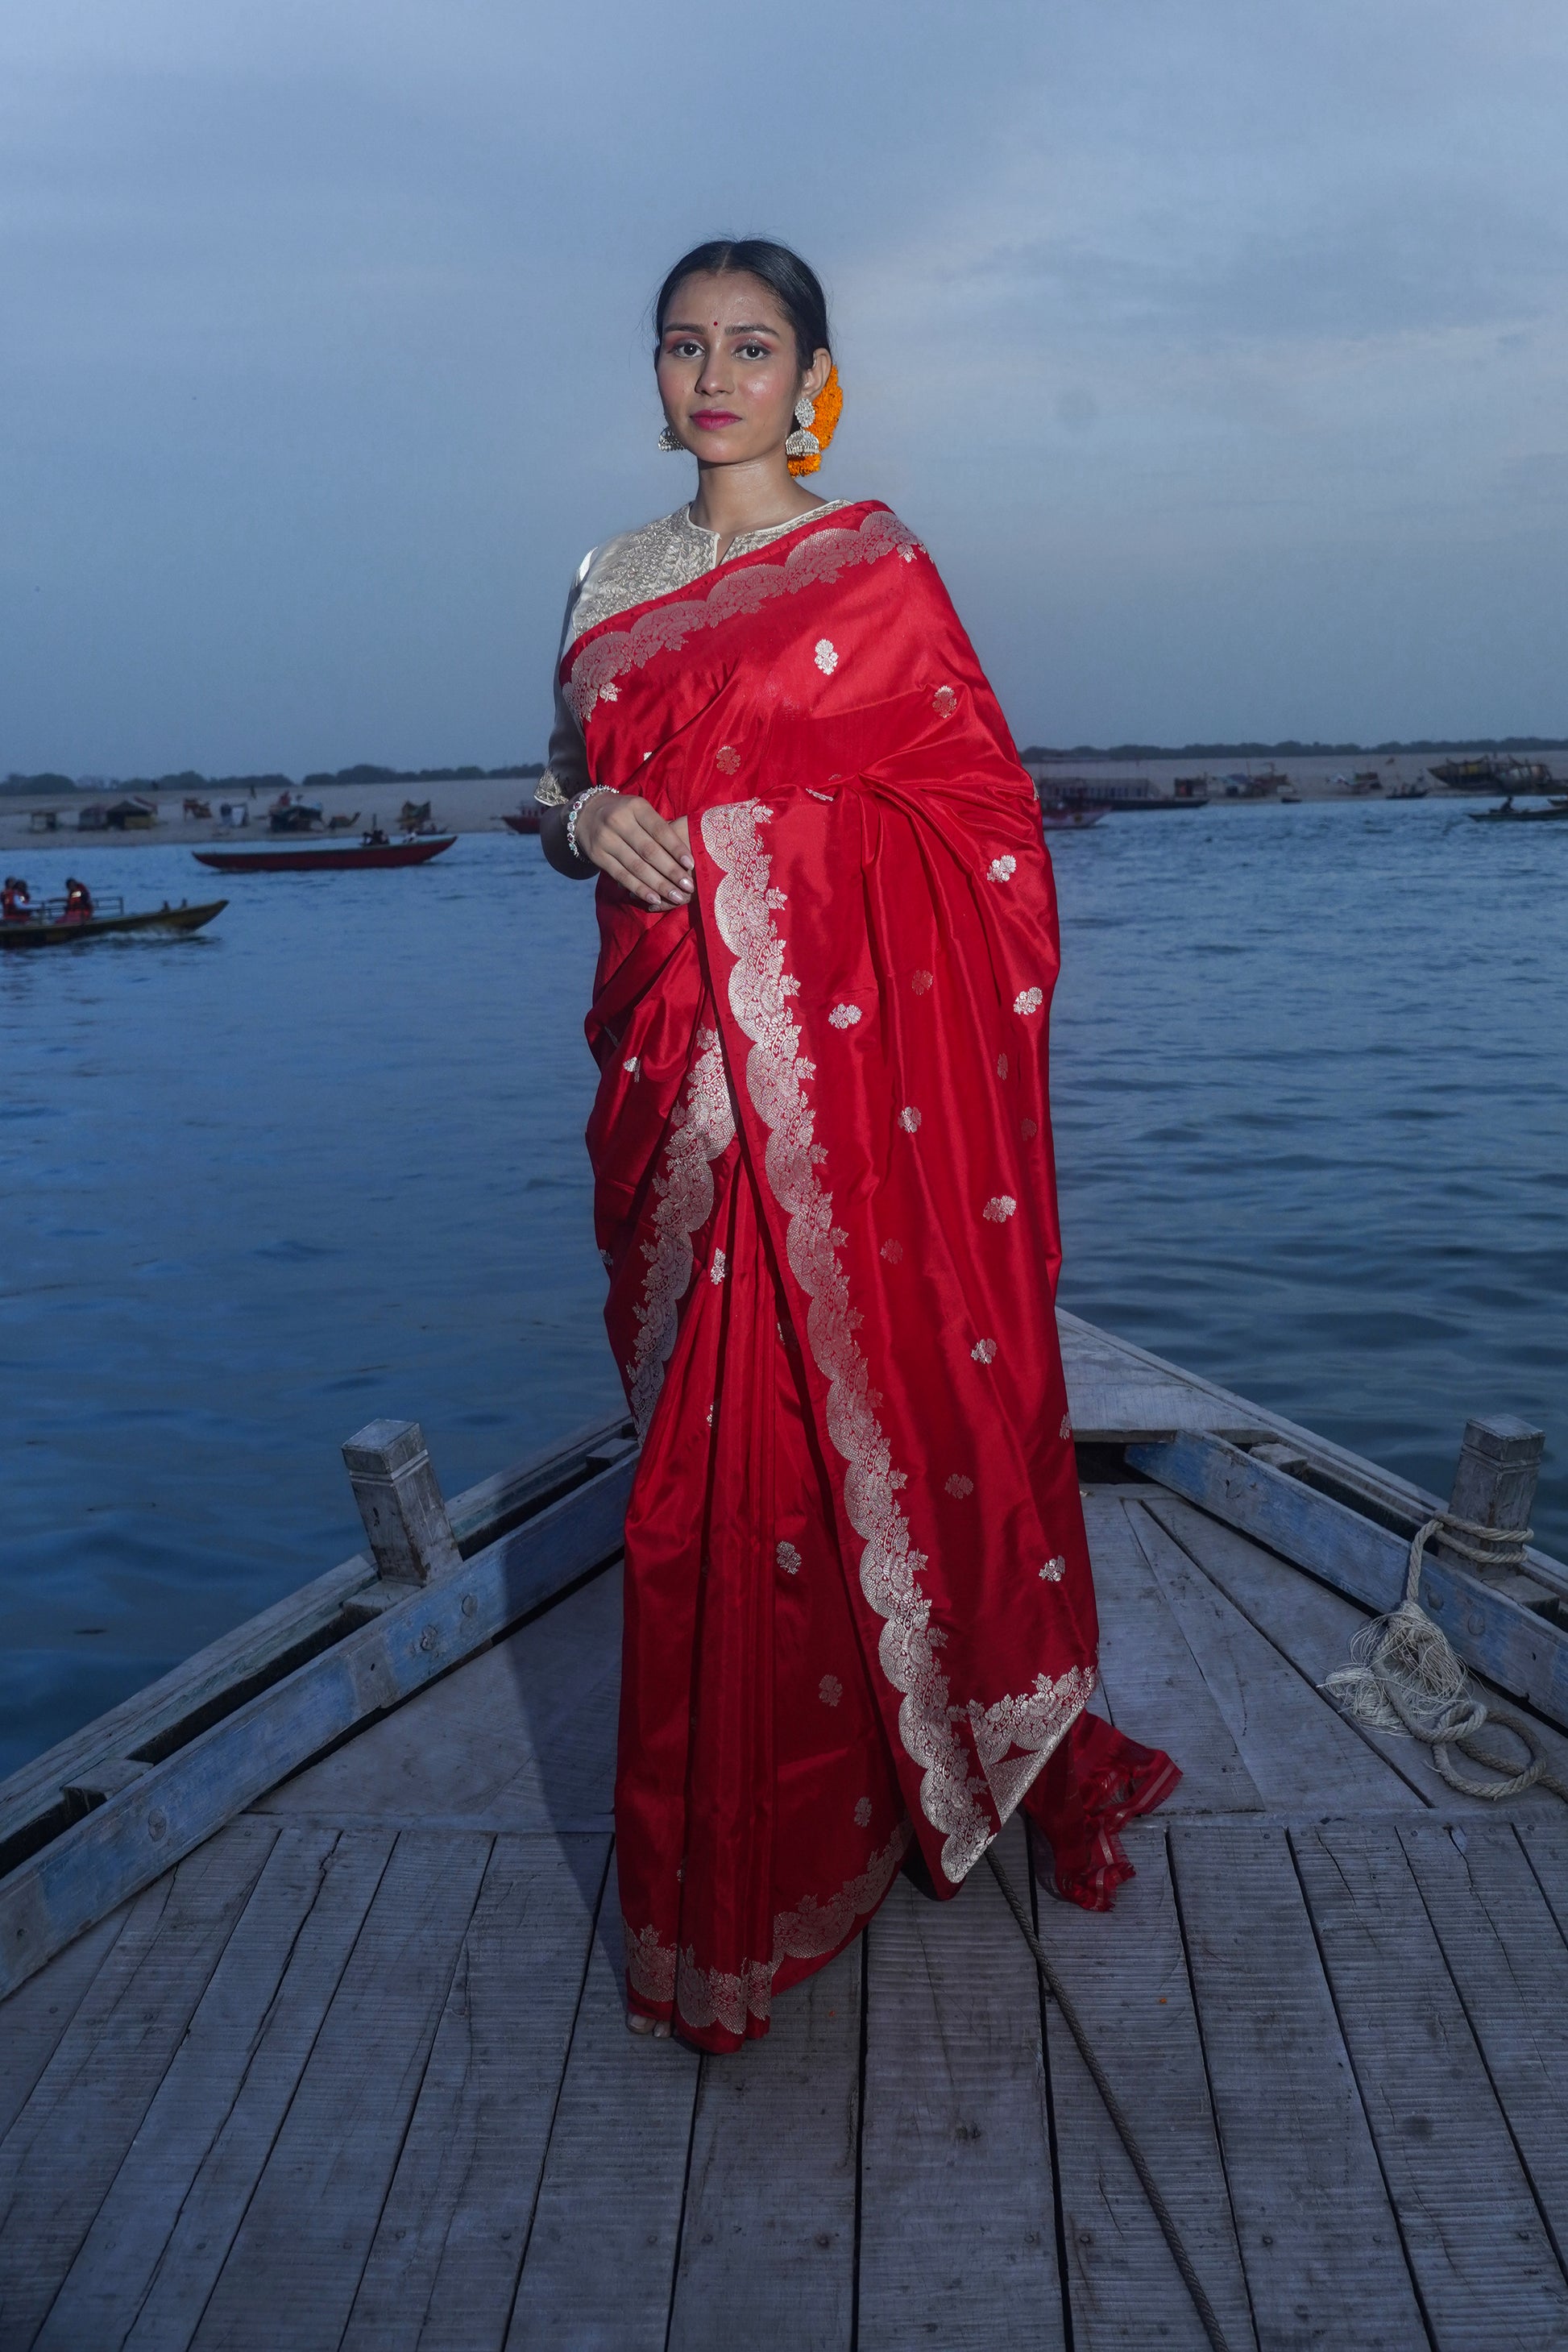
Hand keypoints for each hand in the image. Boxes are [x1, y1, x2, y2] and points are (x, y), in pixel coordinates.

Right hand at [576, 796, 692, 908]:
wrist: (586, 813)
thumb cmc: (625, 814)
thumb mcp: (640, 810)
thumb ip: (659, 828)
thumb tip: (685, 856)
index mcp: (636, 807)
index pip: (659, 830)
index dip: (676, 848)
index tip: (691, 865)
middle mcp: (619, 821)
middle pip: (649, 851)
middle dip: (671, 871)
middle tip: (688, 886)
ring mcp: (606, 839)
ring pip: (636, 866)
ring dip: (658, 884)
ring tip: (676, 896)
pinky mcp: (597, 856)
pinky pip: (622, 875)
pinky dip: (639, 889)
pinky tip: (654, 898)